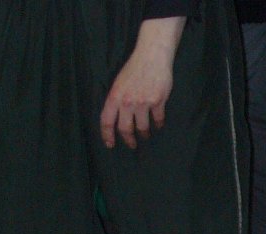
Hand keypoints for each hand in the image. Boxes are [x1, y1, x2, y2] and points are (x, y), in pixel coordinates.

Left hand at [99, 17, 182, 148]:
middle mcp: (127, 101)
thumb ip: (117, 100)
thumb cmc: (134, 68)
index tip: (110, 144)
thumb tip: (118, 117)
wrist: (152, 56)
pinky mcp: (158, 101)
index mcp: (115, 96)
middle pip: (125, 128)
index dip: (107, 135)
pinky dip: (158, 124)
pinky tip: (158, 125)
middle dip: (129, 140)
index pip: (107, 120)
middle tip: (132, 144)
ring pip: (143, 127)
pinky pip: (158, 119)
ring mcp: (143, 102)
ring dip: (144, 134)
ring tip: (146, 135)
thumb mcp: (119, 83)